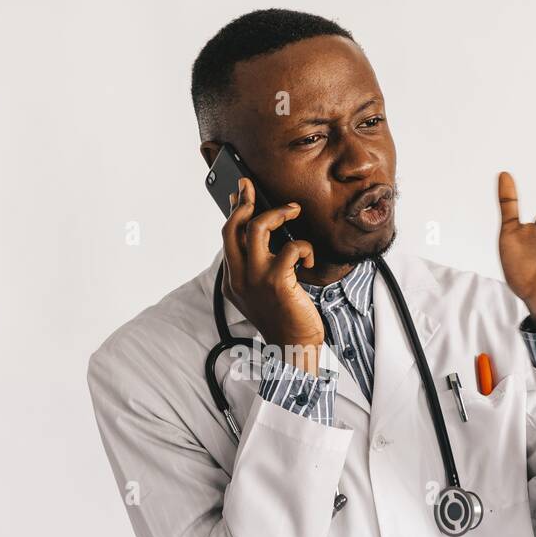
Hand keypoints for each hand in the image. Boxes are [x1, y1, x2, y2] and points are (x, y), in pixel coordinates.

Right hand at [222, 177, 323, 373]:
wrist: (293, 347)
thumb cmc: (284, 319)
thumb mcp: (262, 292)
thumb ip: (258, 268)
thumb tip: (267, 238)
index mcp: (233, 280)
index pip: (227, 238)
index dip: (234, 211)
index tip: (240, 193)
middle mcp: (239, 278)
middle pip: (233, 227)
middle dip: (245, 202)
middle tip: (254, 189)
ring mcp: (256, 279)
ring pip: (257, 228)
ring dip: (277, 213)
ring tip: (292, 210)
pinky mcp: (277, 282)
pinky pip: (292, 248)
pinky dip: (304, 248)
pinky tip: (308, 260)